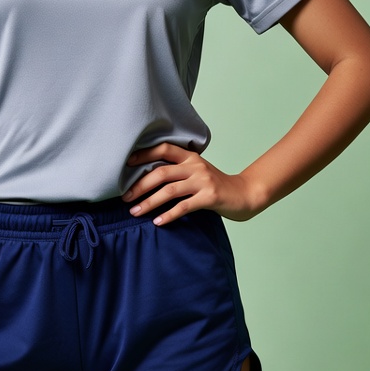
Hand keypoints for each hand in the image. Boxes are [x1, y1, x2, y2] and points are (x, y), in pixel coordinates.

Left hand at [123, 143, 262, 224]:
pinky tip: (157, 222)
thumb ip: (178, 170)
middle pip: (161, 172)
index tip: (126, 164)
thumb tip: (146, 178)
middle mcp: (195, 166)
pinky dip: (168, 215)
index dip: (144, 154)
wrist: (244, 194)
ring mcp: (203, 181)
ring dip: (149, 202)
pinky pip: (184, 207)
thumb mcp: (197, 172)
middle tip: (125, 197)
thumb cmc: (215, 185)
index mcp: (190, 157)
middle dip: (140, 185)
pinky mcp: (210, 197)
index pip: (164, 149)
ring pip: (169, 190)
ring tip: (135, 212)